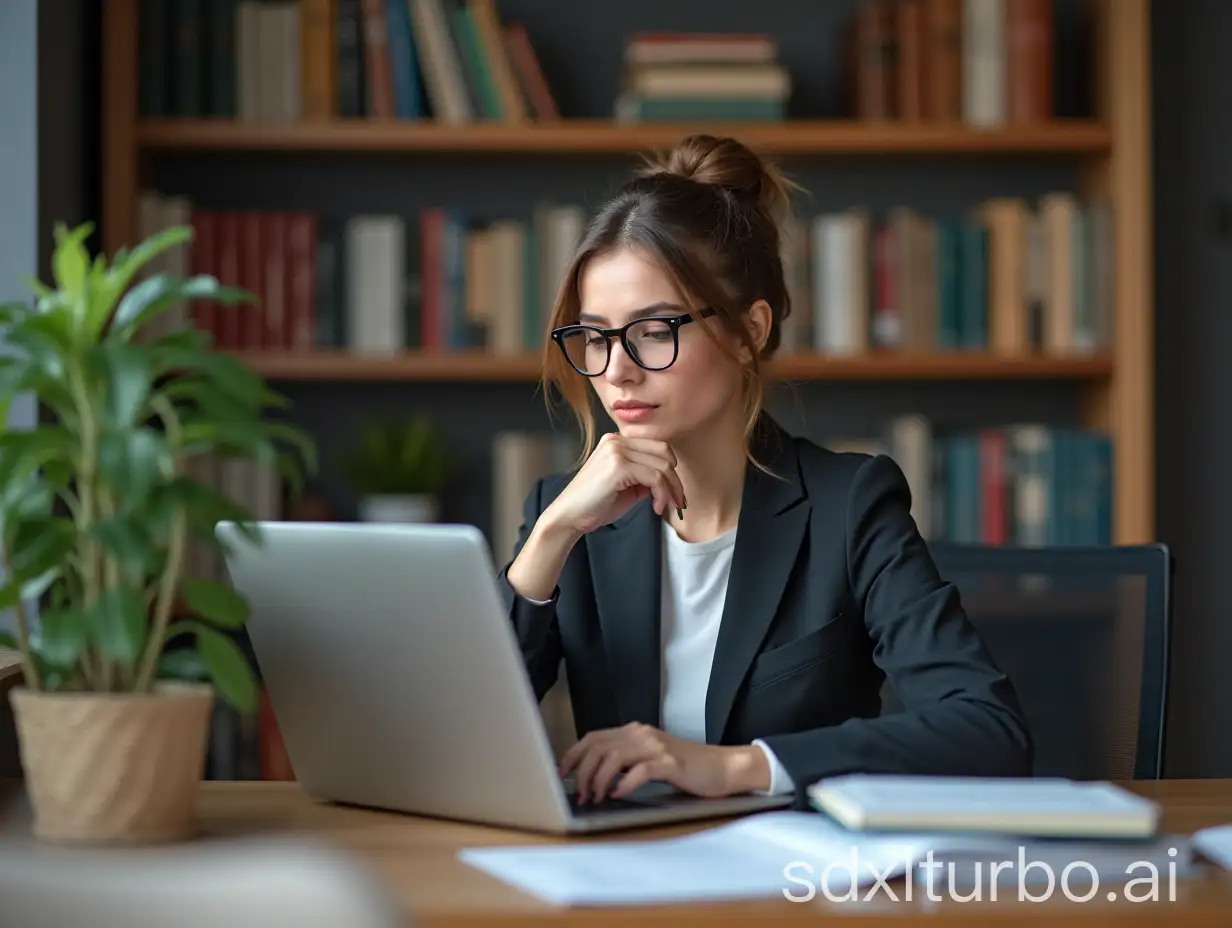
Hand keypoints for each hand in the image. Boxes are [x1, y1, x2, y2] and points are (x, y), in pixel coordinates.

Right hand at [544, 433, 685, 534]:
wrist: (569, 516)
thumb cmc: (595, 504)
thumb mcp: (626, 486)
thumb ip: (645, 476)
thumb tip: (668, 480)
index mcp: (616, 441)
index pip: (657, 447)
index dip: (671, 470)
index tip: (675, 492)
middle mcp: (616, 440)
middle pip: (664, 452)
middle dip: (675, 480)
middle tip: (678, 502)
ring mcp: (617, 451)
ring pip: (663, 466)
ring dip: (671, 490)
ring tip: (666, 507)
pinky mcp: (619, 465)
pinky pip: (655, 477)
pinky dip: (662, 494)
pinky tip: (655, 507)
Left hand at [559, 722, 769, 801]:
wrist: (721, 767)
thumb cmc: (685, 767)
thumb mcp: (650, 758)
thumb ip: (626, 761)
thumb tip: (595, 777)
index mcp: (635, 732)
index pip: (594, 737)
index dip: (574, 754)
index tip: (563, 772)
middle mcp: (643, 735)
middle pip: (599, 746)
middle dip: (583, 771)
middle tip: (581, 793)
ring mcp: (657, 747)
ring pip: (614, 757)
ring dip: (600, 780)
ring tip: (597, 798)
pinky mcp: (670, 763)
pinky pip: (640, 770)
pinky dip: (625, 783)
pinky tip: (620, 795)